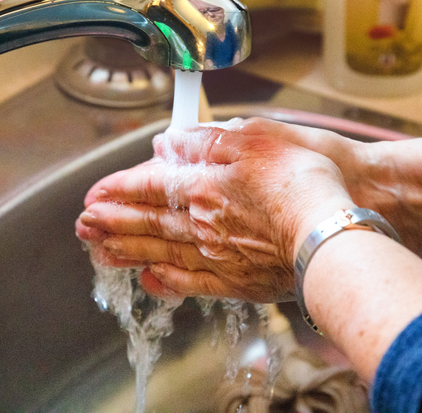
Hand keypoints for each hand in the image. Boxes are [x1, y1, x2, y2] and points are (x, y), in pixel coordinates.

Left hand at [77, 118, 354, 302]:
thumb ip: (204, 141)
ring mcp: (217, 257)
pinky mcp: (238, 282)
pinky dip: (166, 281)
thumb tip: (167, 144)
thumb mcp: (254, 138)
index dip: (117, 189)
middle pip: (145, 223)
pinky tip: (150, 281)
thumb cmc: (304, 180)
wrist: (339, 232)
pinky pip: (191, 283)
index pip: (148, 186)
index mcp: (202, 186)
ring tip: (98, 250)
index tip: (94, 193)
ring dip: (125, 251)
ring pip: (159, 253)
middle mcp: (201, 225)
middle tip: (82, 225)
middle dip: (109, 222)